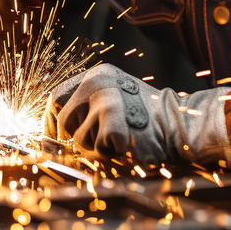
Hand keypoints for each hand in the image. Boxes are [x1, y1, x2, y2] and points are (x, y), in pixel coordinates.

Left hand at [44, 63, 230, 167]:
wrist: (184, 123)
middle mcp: (97, 83)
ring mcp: (104, 101)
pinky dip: (113, 154)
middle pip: (64, 120)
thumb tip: (46, 140)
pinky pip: (98, 149)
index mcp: (98, 75)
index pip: (57, 98)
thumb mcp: (118, 100)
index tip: (56, 138)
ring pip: (80, 139)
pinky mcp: (112, 122)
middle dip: (76, 138)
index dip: (53, 122)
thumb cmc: (150, 118)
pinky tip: (129, 144)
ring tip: (123, 138)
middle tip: (99, 142)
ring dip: (98, 148)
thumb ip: (88, 111)